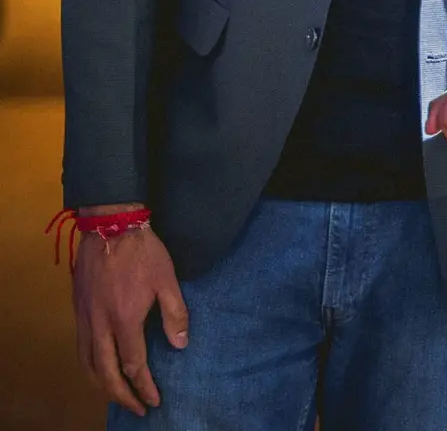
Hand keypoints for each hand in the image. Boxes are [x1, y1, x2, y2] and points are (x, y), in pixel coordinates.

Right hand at [71, 213, 187, 416]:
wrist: (110, 227)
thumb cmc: (144, 253)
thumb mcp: (168, 280)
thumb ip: (175, 314)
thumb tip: (180, 345)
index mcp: (124, 319)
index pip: (132, 364)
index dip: (143, 386)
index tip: (154, 400)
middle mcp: (100, 325)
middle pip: (105, 372)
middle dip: (121, 395)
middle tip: (137, 408)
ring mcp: (85, 319)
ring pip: (87, 364)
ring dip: (102, 385)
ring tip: (118, 395)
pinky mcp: (78, 310)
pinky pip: (80, 349)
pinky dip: (89, 367)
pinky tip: (99, 368)